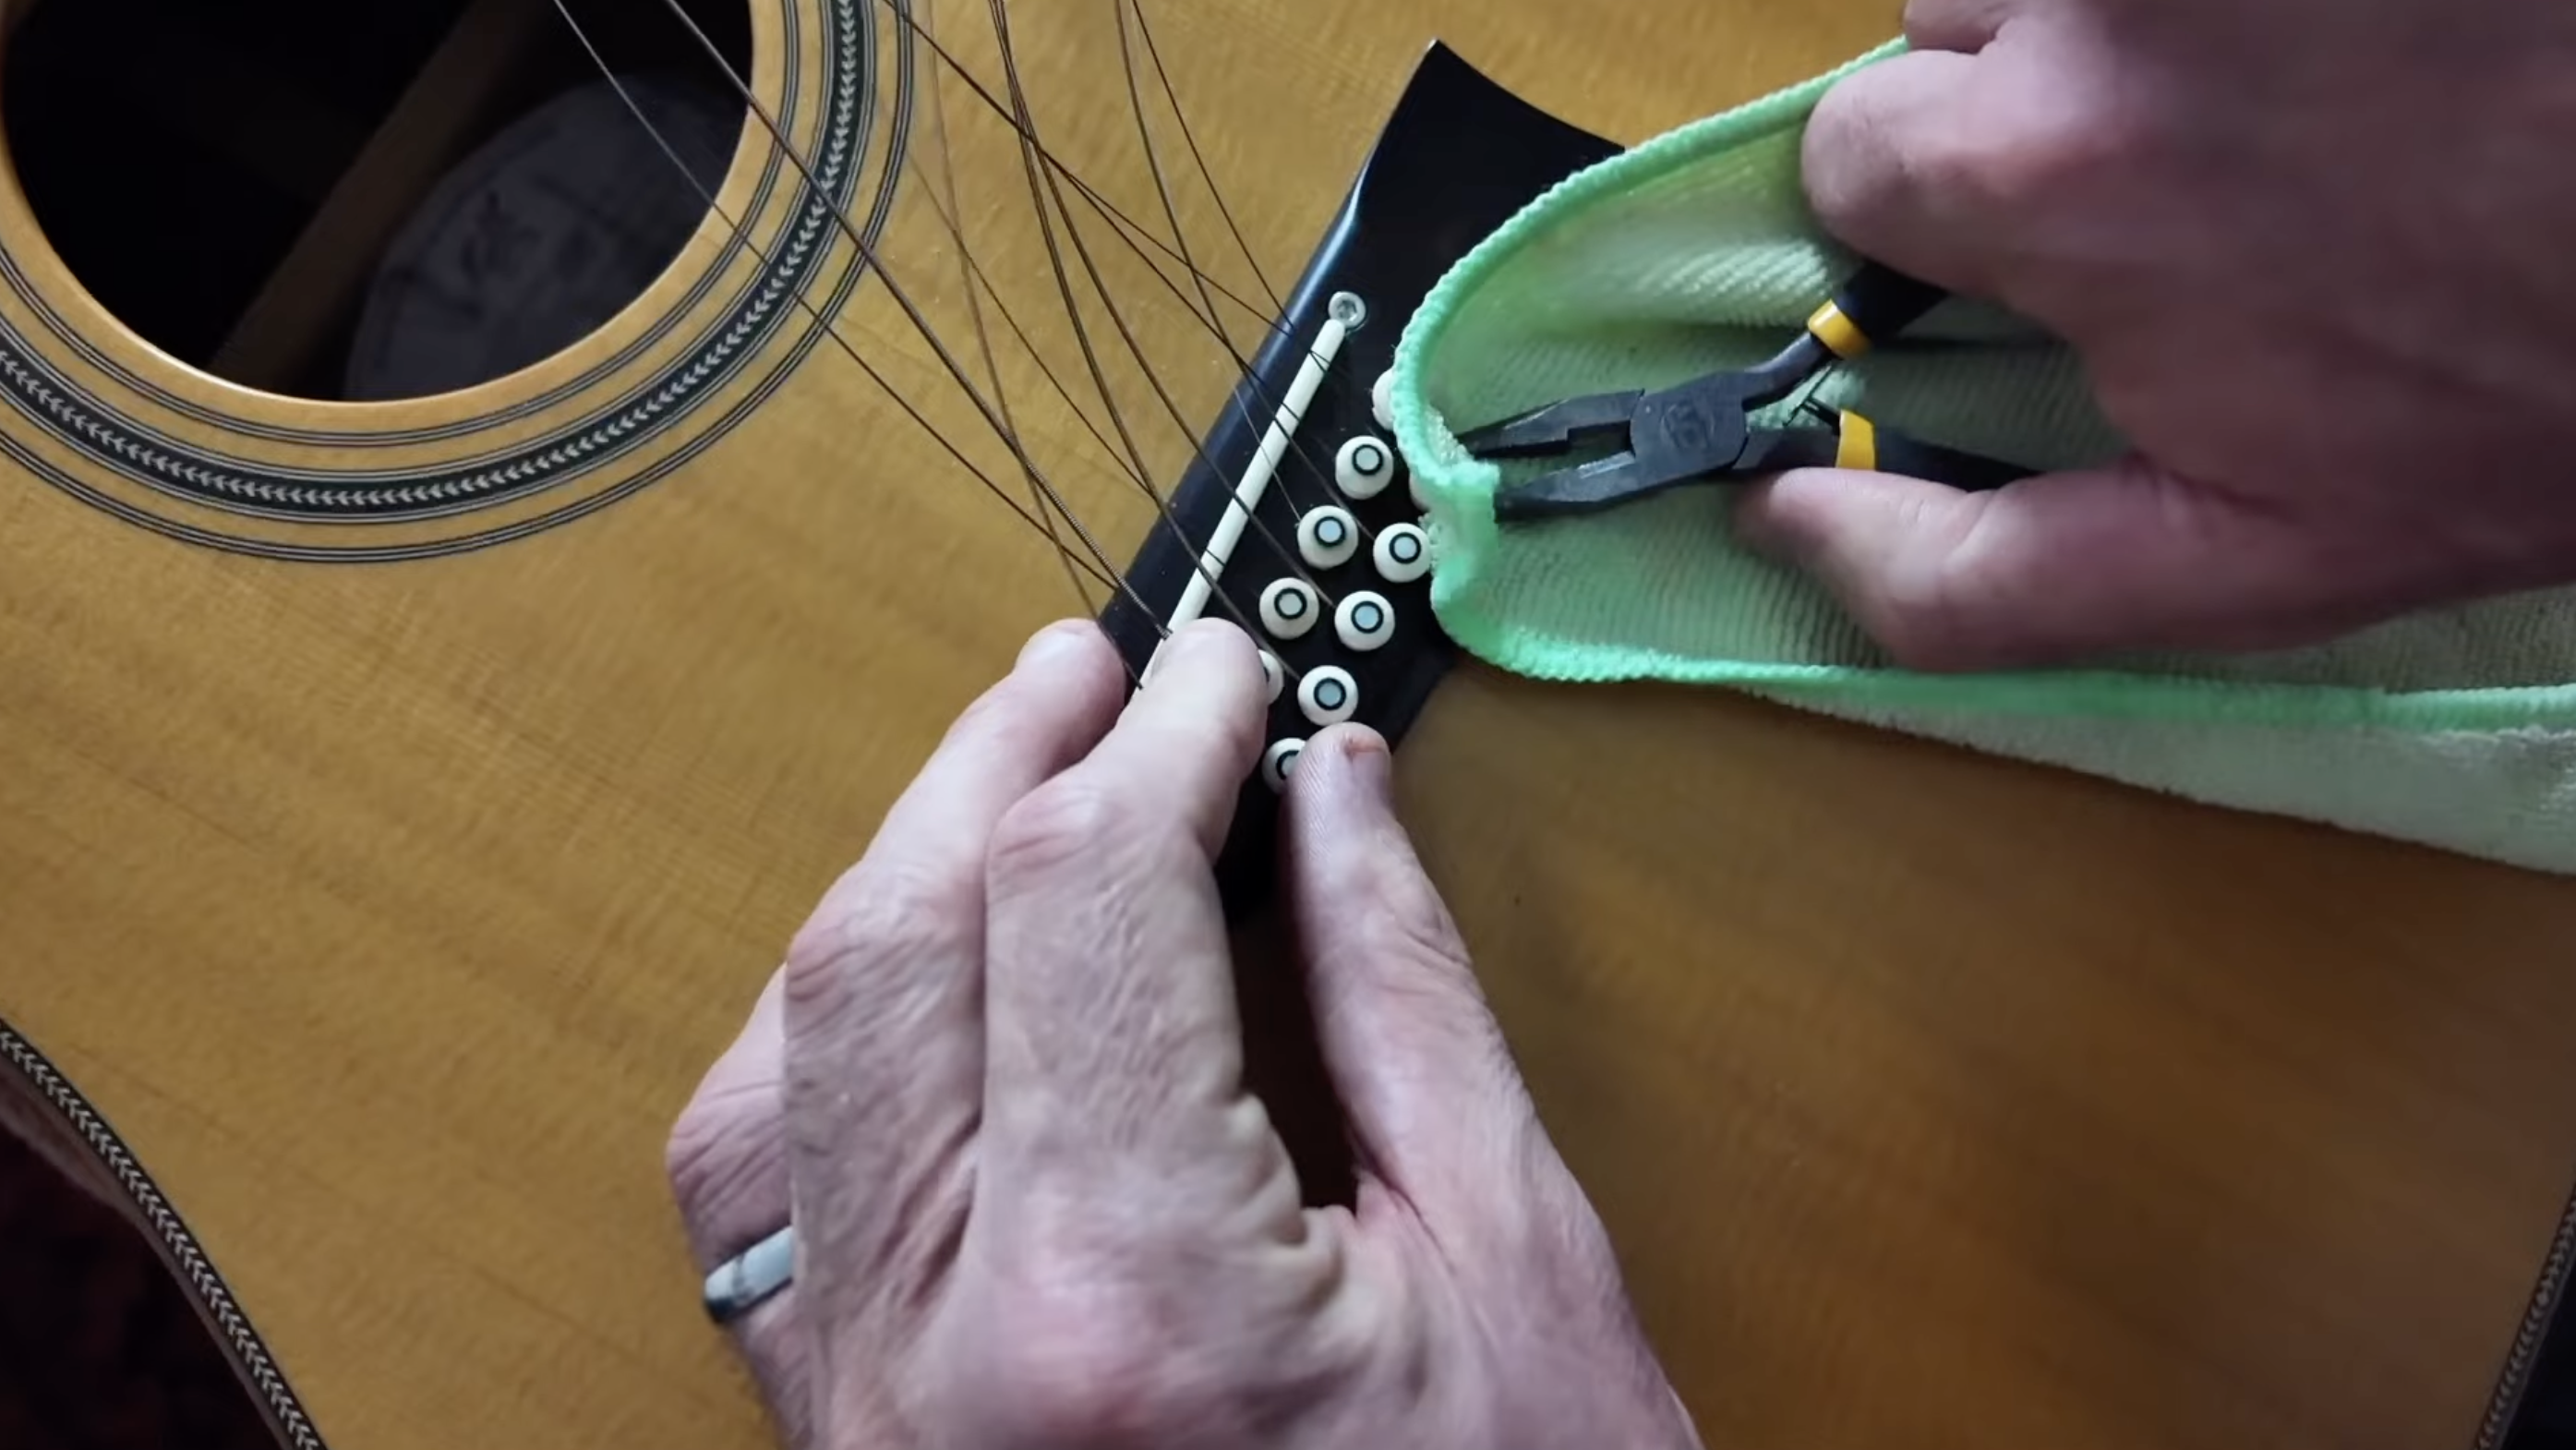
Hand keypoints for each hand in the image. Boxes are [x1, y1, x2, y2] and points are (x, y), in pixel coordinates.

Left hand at [668, 619, 1699, 1449]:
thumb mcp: (1512, 1271)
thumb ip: (1399, 995)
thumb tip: (1325, 786)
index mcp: (1126, 1301)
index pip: (1084, 901)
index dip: (1161, 738)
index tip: (1227, 663)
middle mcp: (932, 1355)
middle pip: (892, 945)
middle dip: (1000, 765)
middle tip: (1104, 672)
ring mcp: (854, 1414)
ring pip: (778, 1058)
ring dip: (890, 882)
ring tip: (1004, 783)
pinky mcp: (839, 1443)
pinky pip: (759, 1197)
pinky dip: (823, 1040)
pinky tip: (915, 973)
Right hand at [1736, 0, 2575, 668]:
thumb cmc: (2527, 411)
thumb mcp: (2252, 562)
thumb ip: (1971, 573)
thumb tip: (1773, 517)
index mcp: (2047, 176)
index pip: (1853, 155)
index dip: (1933, 223)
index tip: (2030, 269)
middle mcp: (2100, 8)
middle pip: (1941, 24)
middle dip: (2011, 102)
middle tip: (2168, 179)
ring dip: (2109, 29)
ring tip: (2259, 98)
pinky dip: (2197, 9)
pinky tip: (2317, 55)